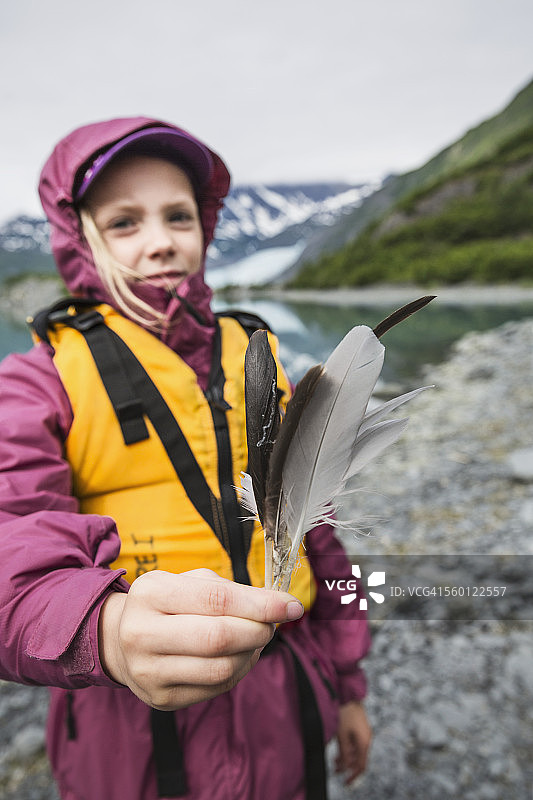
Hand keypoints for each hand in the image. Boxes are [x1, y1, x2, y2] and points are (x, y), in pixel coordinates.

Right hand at [98, 568, 302, 710]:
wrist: (121, 640)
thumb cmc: (167, 604)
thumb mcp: (188, 581)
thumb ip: (230, 590)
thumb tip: (277, 606)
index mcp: (150, 593)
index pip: (217, 600)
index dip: (261, 604)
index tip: (292, 605)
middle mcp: (142, 633)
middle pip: (219, 637)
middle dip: (259, 629)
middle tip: (274, 624)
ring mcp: (148, 671)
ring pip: (221, 668)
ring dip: (252, 653)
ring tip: (257, 638)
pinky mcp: (161, 699)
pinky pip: (216, 688)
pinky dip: (239, 671)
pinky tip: (241, 656)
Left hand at [335, 700, 371, 783]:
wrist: (349, 694)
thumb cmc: (345, 712)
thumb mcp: (342, 735)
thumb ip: (344, 753)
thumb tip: (345, 767)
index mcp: (364, 742)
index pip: (361, 766)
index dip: (353, 776)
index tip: (345, 782)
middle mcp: (367, 738)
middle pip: (359, 759)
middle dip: (347, 766)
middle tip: (335, 770)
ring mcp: (364, 732)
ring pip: (356, 751)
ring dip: (346, 757)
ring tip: (334, 760)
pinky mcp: (360, 727)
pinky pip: (356, 742)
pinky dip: (348, 748)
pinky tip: (339, 748)